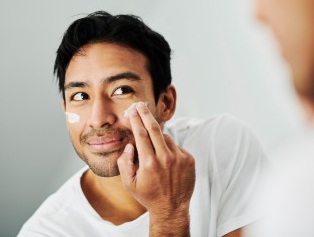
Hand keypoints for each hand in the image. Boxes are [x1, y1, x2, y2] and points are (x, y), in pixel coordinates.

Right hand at [117, 102, 195, 235]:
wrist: (172, 207)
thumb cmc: (148, 195)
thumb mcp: (129, 183)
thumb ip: (124, 163)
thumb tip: (130, 145)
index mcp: (149, 163)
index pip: (140, 134)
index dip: (135, 120)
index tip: (132, 110)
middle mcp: (165, 158)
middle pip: (154, 128)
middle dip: (145, 114)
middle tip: (141, 104)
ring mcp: (179, 158)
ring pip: (166, 138)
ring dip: (157, 137)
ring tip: (154, 150)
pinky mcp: (189, 159)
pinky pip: (176, 146)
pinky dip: (168, 148)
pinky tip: (166, 160)